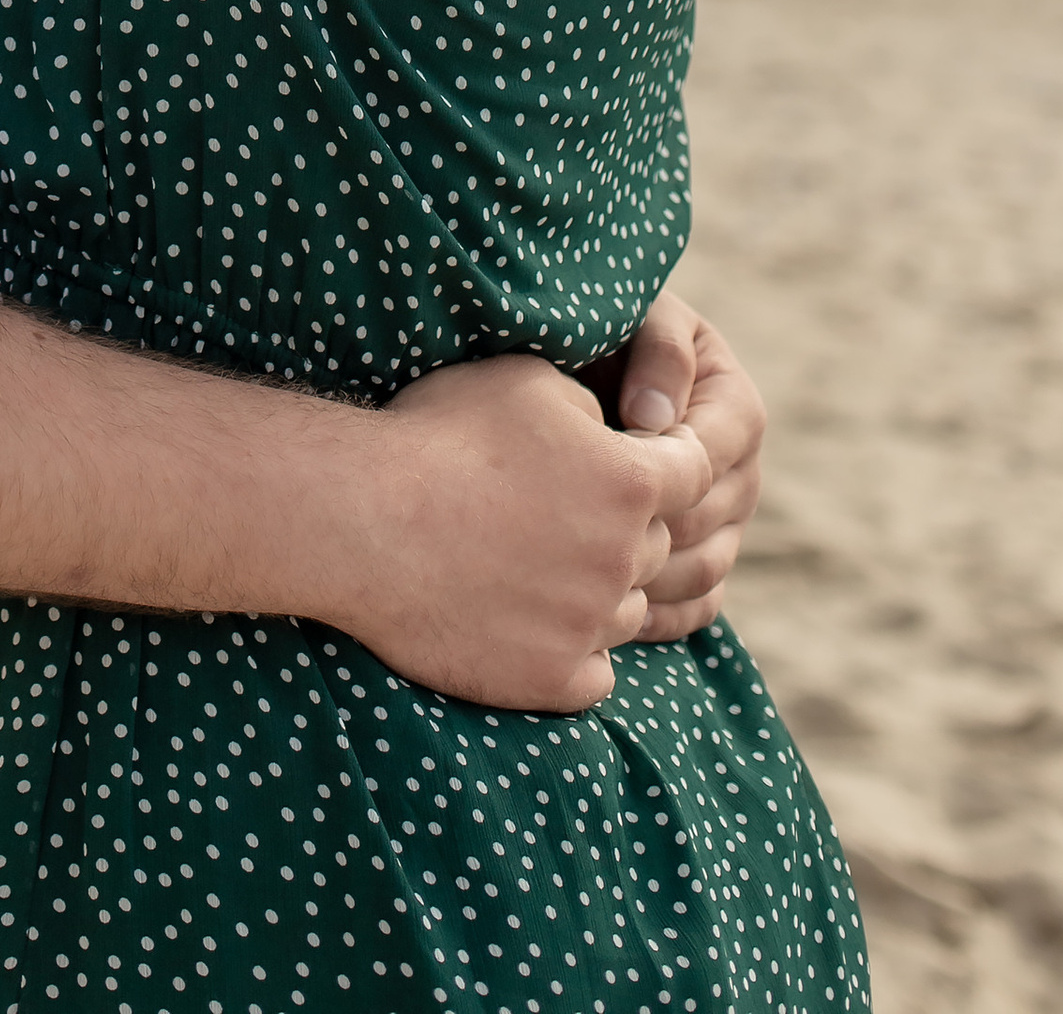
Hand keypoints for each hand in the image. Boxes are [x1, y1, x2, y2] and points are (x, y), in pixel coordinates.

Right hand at [332, 352, 712, 714]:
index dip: (672, 459)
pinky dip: (574, 649)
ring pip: (627, 610)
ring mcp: (590, 626)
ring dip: (596, 588)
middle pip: (658, 545)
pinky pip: (596, 671)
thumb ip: (595, 405)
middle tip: (556, 510)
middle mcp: (624, 559)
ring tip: (528, 561)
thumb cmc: (443, 436)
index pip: (696, 471)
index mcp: (631, 482)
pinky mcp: (552, 680)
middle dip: (623, 525)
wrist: (366, 521)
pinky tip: (527, 618)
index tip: (637, 458)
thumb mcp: (528, 381)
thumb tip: (615, 432)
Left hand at [604, 291, 765, 641]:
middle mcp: (742, 470)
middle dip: (645, 523)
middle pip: (709, 519)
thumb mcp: (635, 315)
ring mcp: (728, 525)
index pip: (712, 451)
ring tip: (580, 572)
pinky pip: (696, 607)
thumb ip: (657, 350)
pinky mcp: (704, 563)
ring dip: (648, 577)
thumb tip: (655, 418)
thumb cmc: (605, 332)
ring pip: (704, 569)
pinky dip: (657, 615)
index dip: (658, 463)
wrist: (578, 372)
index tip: (594, 461)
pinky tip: (604, 612)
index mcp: (736, 406)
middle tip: (572, 529)